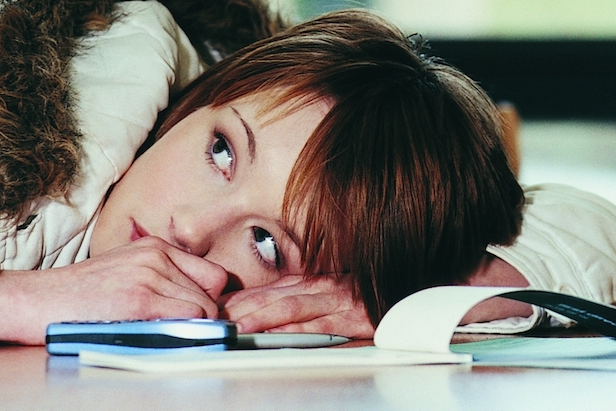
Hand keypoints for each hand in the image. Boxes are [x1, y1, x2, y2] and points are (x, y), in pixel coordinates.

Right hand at [0, 236, 227, 344]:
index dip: (210, 300)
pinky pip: (188, 320)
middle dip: (203, 317)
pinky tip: (160, 337)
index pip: (213, 274)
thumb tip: (201, 308)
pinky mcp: (140, 299)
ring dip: (191, 329)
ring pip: (203, 309)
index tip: (198, 317)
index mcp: (155, 247)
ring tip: (163, 334)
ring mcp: (149, 275)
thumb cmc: (78, 296)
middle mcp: (156, 256)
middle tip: (182, 332)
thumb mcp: (126, 273)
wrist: (34, 301)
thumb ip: (162, 281)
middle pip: (212, 293)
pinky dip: (184, 335)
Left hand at [220, 275, 375, 338]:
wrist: (402, 293)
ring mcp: (336, 300)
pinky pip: (320, 322)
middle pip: (272, 296)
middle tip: (215, 320)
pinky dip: (298, 329)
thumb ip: (298, 298)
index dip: (238, 298)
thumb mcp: (329, 293)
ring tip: (238, 327)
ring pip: (292, 306)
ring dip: (263, 316)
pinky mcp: (353, 316)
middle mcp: (320, 286)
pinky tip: (280, 335)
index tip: (213, 309)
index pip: (266, 289)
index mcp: (310, 281)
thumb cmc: (365, 297)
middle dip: (242, 308)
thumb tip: (258, 314)